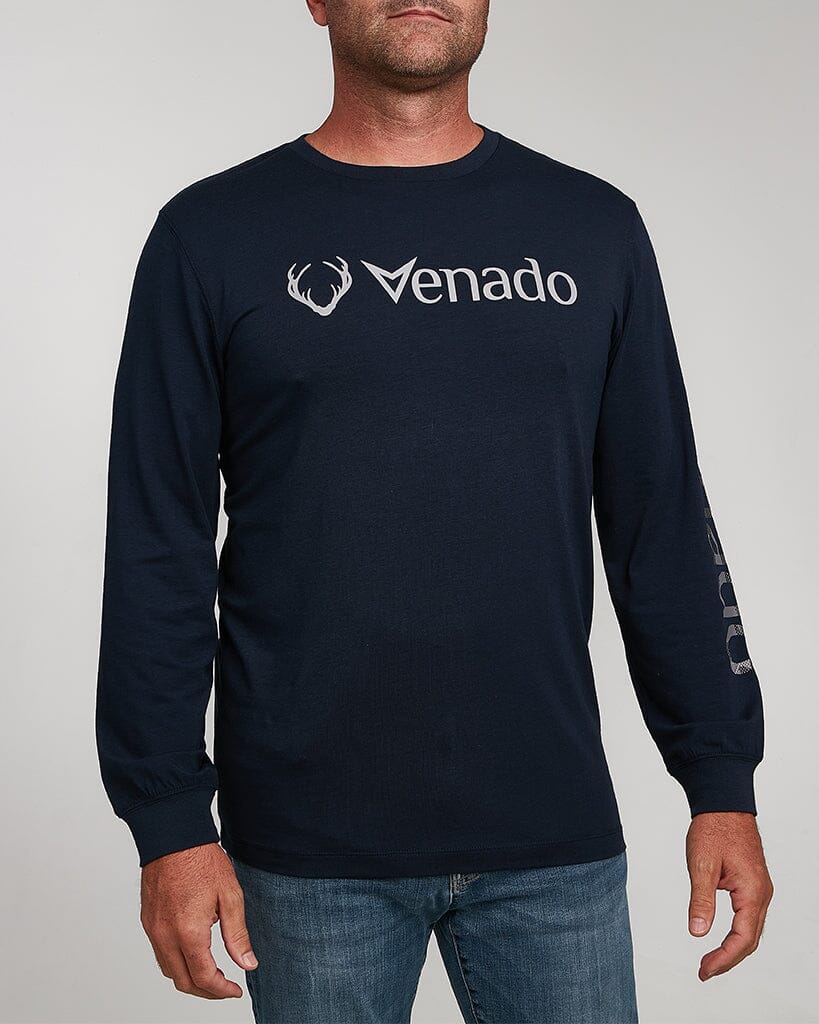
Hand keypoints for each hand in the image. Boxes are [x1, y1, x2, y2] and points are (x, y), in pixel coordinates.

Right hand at [140, 842, 258, 999]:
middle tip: (225, 988)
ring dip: (189, 978)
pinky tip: (193, 951)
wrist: (173, 835)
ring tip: (211, 973)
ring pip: (168, 971)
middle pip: (183, 982)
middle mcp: (165, 936)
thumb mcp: (230, 895)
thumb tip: (247, 963)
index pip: (204, 978)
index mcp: (188, 932)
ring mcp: (153, 929)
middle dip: (206, 991)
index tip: (235, 990)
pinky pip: (159, 953)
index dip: (221, 991)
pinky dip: (176, 962)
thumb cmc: (201, 860)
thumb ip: (237, 935)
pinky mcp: (147, 921)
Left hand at [686, 811, 772, 981]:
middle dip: (728, 959)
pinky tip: (721, 937)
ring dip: (732, 948)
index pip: (742, 938)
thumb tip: (698, 932)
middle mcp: (761, 893)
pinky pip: (749, 916)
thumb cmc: (714, 828)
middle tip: (705, 971)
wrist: (723, 803)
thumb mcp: (701, 864)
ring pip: (751, 929)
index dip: (723, 959)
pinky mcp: (752, 883)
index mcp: (752, 891)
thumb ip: (701, 900)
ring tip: (711, 960)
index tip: (704, 970)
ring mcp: (759, 888)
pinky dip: (736, 932)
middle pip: (750, 939)